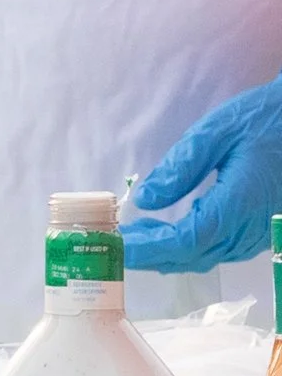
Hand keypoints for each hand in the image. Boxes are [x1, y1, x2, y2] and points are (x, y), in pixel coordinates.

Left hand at [123, 73, 281, 273]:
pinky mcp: (261, 228)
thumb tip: (144, 199)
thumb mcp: (215, 133)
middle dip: (151, 253)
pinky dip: (190, 246)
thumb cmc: (260, 120)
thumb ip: (180, 167)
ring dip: (169, 251)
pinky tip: (168, 231)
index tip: (117, 243)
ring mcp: (260, 232)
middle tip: (115, 240)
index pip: (188, 239)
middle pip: (196, 254)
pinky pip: (221, 247)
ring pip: (209, 255)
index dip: (150, 247)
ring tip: (135, 235)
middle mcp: (253, 226)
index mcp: (240, 202)